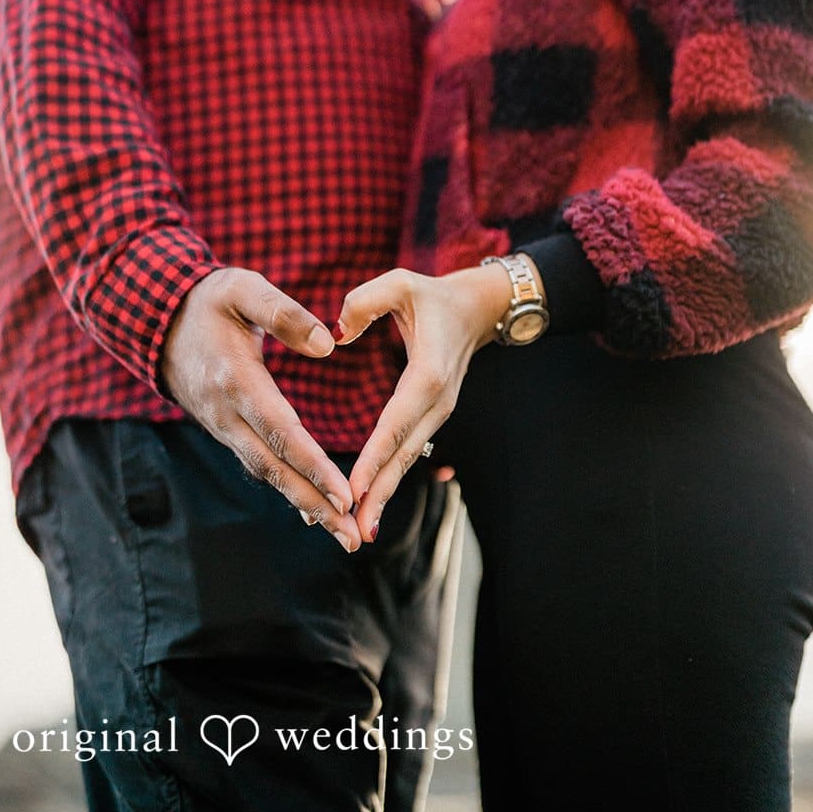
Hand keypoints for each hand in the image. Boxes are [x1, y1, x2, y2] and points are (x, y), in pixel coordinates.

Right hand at [161, 267, 360, 550]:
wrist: (158, 319)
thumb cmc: (210, 300)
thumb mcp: (243, 289)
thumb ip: (283, 312)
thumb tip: (327, 346)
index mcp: (236, 379)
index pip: (280, 431)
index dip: (313, 464)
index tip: (345, 493)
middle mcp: (227, 413)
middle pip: (275, 467)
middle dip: (315, 503)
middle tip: (352, 537)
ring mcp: (223, 425)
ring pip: (266, 473)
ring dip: (305, 504)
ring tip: (342, 532)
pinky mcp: (226, 429)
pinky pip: (258, 464)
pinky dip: (287, 487)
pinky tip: (313, 508)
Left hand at [340, 263, 511, 543]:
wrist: (476, 309)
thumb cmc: (432, 295)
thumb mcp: (400, 282)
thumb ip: (365, 301)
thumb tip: (336, 334)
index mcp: (429, 372)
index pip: (398, 420)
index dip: (377, 455)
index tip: (357, 487)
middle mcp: (438, 400)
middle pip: (405, 452)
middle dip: (380, 491)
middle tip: (354, 528)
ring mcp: (438, 411)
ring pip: (408, 458)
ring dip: (384, 492)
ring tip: (359, 527)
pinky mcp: (432, 416)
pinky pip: (408, 450)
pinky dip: (390, 477)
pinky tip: (371, 502)